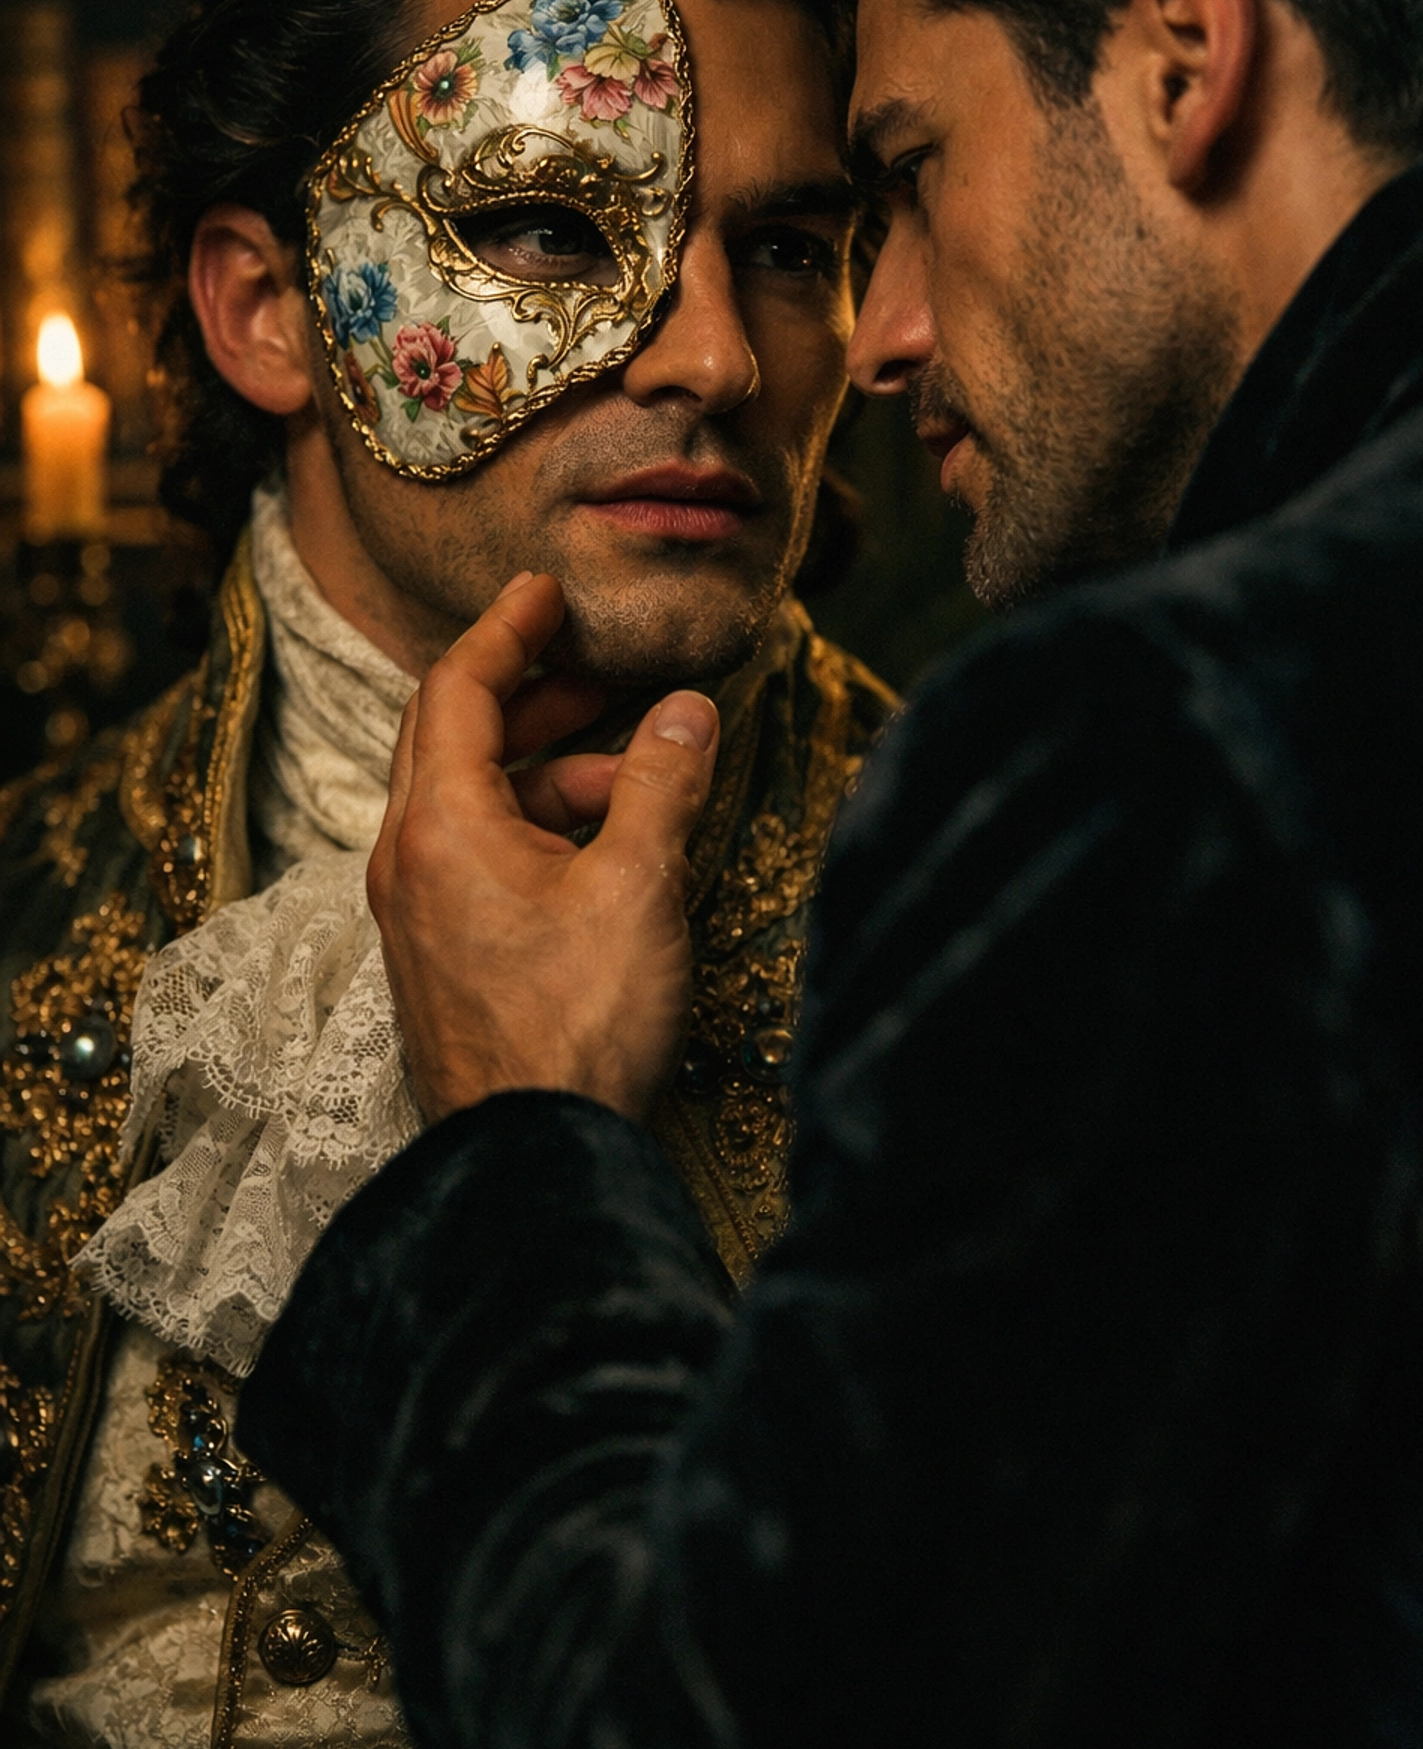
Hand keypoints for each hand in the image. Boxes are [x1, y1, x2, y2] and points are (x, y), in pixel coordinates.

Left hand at [368, 573, 718, 1126]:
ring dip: (548, 770)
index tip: (546, 591)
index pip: (456, 689)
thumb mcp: (639, 887)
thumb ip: (661, 784)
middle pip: (452, 738)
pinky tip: (608, 849)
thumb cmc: (579, 1027)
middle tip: (596, 668)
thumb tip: (688, 710)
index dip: (506, 628)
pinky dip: (538, 827)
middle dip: (529, 693)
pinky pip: (479, 857)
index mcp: (439, 826)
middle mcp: (409, 860)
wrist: (535, 1158)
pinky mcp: (443, 958)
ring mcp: (418, 914)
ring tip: (636, 776)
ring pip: (473, 802)